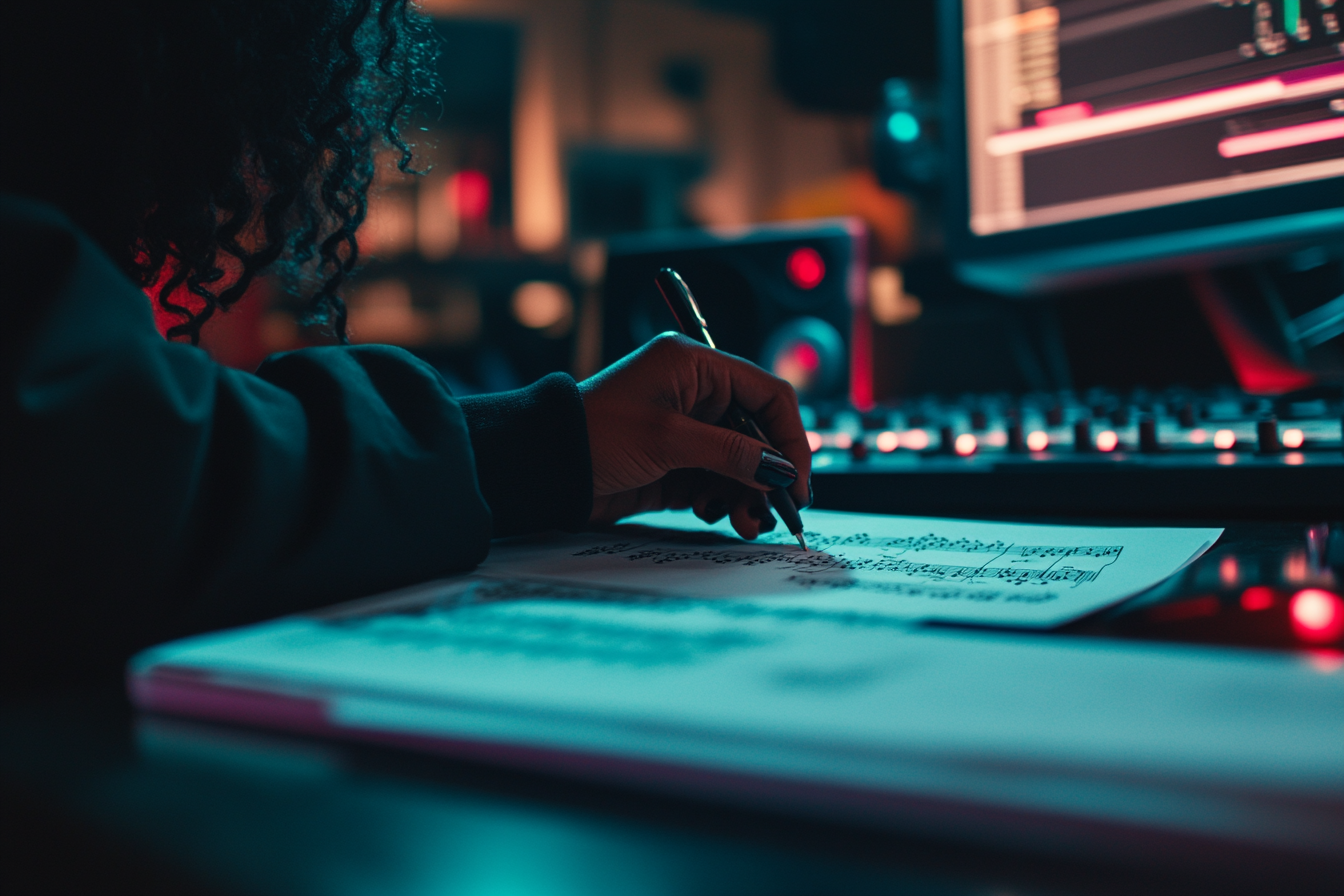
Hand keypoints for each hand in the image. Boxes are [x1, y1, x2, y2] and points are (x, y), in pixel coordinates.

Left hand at [579, 333, 811, 538]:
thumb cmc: (595, 435)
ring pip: (740, 461)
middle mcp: (695, 392)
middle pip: (758, 432)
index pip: (767, 394)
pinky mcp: (675, 462)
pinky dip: (725, 499)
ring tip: (746, 522)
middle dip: (770, 472)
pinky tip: (717, 514)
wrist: (541, 469)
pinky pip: (717, 480)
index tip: (796, 479)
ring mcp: (685, 429)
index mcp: (695, 365)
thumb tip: (780, 469)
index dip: (789, 437)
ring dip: (749, 492)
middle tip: (780, 510)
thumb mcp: (667, 440)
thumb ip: (729, 454)